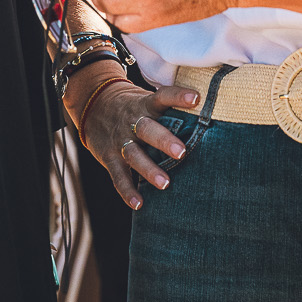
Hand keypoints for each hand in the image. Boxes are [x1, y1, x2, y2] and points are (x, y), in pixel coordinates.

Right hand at [63, 64, 197, 209]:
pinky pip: (118, 175)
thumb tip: (208, 119)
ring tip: (165, 184)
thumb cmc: (132, 107)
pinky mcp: (108, 157)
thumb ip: (170, 111)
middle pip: (146, 129)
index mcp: (144, 105)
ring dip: (149, 169)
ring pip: (133, 154)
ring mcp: (119, 140)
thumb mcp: (146, 100)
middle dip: (163, 140)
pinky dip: (127, 190)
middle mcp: (131, 121)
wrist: (92, 104)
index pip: (162, 97)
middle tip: (181, 152)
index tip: (196, 98)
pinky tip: (139, 204)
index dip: (178, 97)